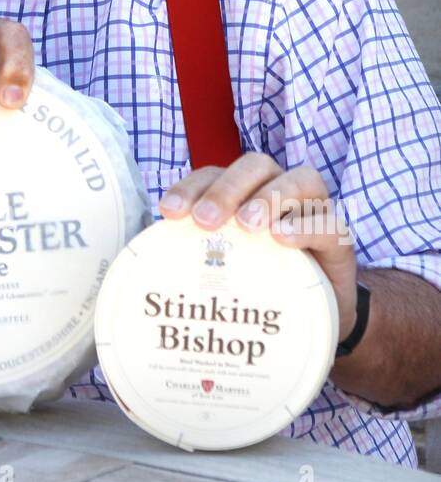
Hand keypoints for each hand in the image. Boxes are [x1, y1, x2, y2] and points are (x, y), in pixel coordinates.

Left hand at [158, 153, 357, 341]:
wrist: (319, 315)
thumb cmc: (264, 284)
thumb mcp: (227, 267)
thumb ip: (195, 258)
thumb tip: (142, 273)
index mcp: (245, 192)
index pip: (215, 174)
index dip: (190, 186)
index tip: (169, 211)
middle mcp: (279, 190)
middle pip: (255, 166)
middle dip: (228, 188)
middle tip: (206, 220)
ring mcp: (313, 210)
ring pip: (298, 179)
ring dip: (269, 197)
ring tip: (248, 225)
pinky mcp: (339, 239)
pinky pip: (327, 221)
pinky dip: (303, 225)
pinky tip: (281, 239)